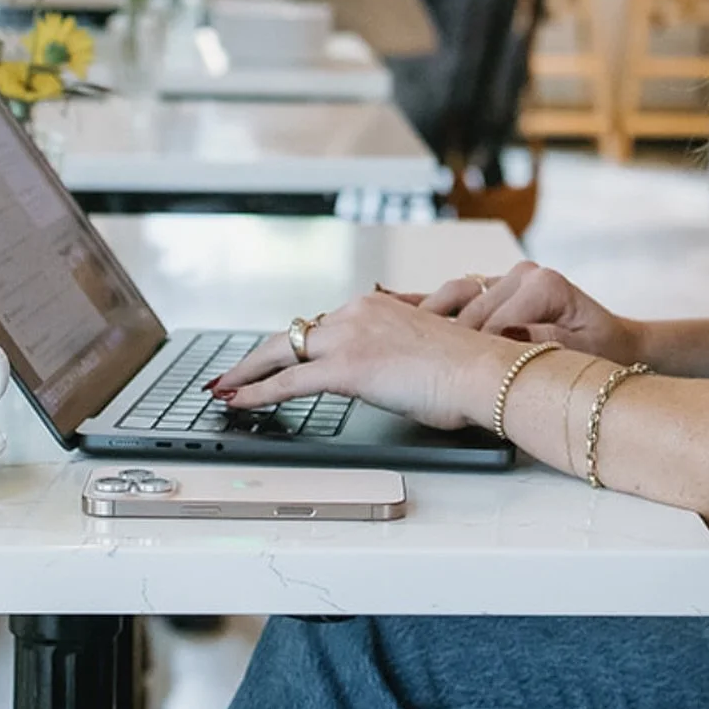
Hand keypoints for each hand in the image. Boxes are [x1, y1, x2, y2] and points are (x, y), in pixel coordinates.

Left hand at [208, 292, 507, 430]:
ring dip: (247, 373)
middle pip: (291, 334)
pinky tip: (239, 402)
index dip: (290, 345)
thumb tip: (386, 371)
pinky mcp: (346, 368)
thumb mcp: (423, 348)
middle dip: (256, 357)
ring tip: (224, 388)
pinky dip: (257, 393)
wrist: (483, 372)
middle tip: (230, 373)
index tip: (272, 356)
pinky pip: (289, 381)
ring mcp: (349, 338)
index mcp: (374, 306)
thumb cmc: (466, 369)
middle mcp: (356, 313)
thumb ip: (395, 351)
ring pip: (281, 352)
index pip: (319, 326)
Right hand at [416, 262, 640, 363]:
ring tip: (402, 341)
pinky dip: (423, 303)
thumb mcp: (578, 358)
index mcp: (544, 284)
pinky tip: (391, 307)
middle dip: (447, 340)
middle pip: (469, 308)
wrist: (612, 344)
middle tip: (420, 367)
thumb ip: (540, 351)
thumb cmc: (599, 354)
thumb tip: (500, 352)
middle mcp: (521, 274)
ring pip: (453, 295)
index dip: (477, 351)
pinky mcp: (489, 288)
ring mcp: (503, 280)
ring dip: (428, 319)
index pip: (495, 319)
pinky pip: (451, 295)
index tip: (461, 377)